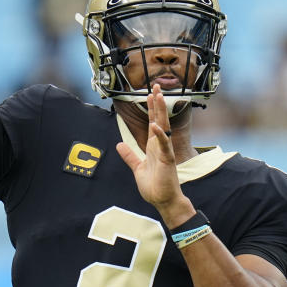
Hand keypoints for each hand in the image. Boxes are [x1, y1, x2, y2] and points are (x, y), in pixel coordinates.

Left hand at [116, 85, 191, 221]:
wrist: (163, 200)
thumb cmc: (154, 186)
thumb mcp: (137, 168)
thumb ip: (130, 156)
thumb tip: (120, 145)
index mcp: (154, 146)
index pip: (153, 122)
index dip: (151, 108)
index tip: (150, 93)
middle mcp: (160, 146)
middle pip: (159, 119)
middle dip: (157, 103)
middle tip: (157, 86)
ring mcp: (164, 152)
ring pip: (163, 127)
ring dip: (160, 112)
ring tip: (158, 96)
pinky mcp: (167, 160)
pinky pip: (163, 145)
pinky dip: (160, 135)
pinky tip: (155, 125)